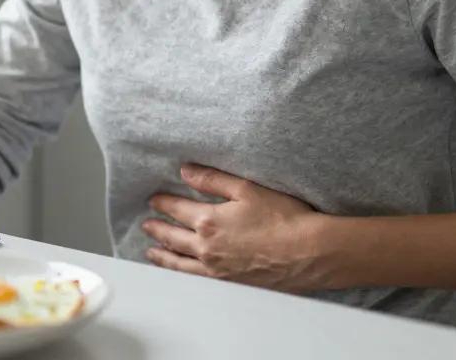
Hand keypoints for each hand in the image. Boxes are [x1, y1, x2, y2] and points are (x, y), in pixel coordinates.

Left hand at [141, 164, 327, 293]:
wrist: (310, 253)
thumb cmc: (283, 217)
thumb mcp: (247, 189)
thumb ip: (212, 180)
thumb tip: (184, 171)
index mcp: (209, 221)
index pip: (177, 209)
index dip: (163, 203)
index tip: (153, 200)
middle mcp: (207, 248)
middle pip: (173, 237)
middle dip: (157, 229)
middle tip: (145, 225)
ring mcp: (217, 270)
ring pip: (180, 263)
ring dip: (163, 256)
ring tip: (152, 252)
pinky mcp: (229, 285)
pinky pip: (196, 280)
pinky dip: (182, 275)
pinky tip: (180, 273)